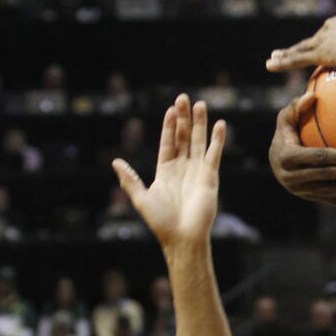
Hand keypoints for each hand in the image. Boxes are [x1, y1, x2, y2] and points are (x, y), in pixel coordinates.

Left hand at [113, 94, 223, 248]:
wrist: (182, 237)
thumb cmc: (161, 222)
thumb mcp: (141, 199)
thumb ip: (130, 180)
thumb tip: (115, 162)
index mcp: (166, 171)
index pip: (168, 143)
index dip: (169, 126)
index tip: (170, 109)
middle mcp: (183, 168)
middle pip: (184, 137)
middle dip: (184, 118)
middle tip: (184, 98)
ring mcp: (197, 171)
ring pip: (199, 142)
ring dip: (200, 123)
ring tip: (200, 104)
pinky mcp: (210, 177)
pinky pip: (214, 155)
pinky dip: (217, 140)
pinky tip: (220, 125)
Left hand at [266, 8, 335, 72]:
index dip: (332, 34)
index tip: (328, 39)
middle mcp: (334, 24)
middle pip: (318, 36)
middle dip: (309, 44)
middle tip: (298, 51)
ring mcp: (325, 38)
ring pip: (301, 47)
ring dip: (286, 53)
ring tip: (274, 57)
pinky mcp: (320, 52)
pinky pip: (296, 58)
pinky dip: (282, 62)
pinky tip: (269, 66)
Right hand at [268, 93, 335, 214]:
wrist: (275, 161)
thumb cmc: (286, 133)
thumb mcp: (285, 119)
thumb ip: (295, 107)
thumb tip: (311, 95)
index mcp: (287, 157)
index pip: (316, 157)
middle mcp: (291, 177)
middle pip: (325, 176)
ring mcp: (300, 191)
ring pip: (329, 192)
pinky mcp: (309, 198)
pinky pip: (330, 202)